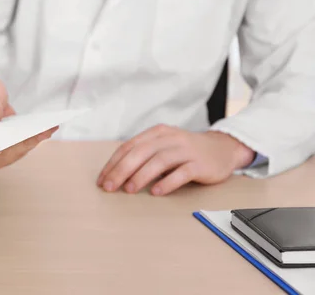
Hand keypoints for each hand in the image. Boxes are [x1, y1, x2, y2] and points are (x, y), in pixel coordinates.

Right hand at [0, 76, 55, 168]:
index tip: (12, 140)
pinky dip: (34, 140)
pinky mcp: (5, 150)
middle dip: (20, 143)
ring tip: (47, 130)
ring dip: (31, 142)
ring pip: (13, 153)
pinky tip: (47, 130)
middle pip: (0, 153)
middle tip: (39, 133)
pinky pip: (20, 148)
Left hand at [97, 125, 254, 195]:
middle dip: (122, 170)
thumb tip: (116, 175)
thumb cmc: (185, 151)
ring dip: (141, 176)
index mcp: (157, 133)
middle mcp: (170, 138)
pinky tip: (156, 192)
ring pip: (159, 161)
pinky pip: (182, 173)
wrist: (222, 149)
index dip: (113, 163)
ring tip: (129, 190)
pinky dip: (167, 182)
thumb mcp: (163, 146)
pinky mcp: (200, 164)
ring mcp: (186, 150)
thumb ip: (143, 155)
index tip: (102, 179)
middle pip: (141, 152)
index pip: (129, 146)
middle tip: (110, 187)